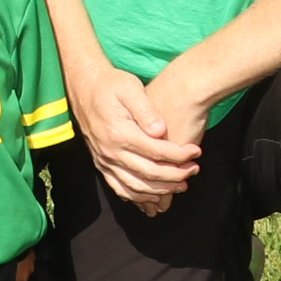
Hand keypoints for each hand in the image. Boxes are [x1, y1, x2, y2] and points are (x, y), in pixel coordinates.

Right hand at [71, 58, 198, 210]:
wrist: (83, 85)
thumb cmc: (111, 84)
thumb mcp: (130, 88)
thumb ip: (146, 110)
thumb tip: (161, 131)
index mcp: (119, 133)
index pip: (156, 152)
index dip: (180, 155)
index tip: (196, 152)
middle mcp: (110, 150)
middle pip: (149, 173)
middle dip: (176, 175)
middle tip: (194, 170)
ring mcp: (104, 159)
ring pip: (135, 186)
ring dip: (161, 190)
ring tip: (181, 185)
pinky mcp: (101, 162)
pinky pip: (119, 187)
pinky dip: (138, 196)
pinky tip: (154, 194)